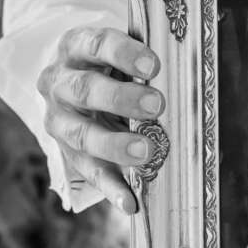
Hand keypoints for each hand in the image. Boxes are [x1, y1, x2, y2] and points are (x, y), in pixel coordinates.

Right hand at [36, 25, 162, 214]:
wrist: (72, 86)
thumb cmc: (110, 66)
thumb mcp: (120, 54)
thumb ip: (144, 63)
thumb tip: (189, 74)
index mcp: (74, 48)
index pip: (95, 44)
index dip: (122, 53)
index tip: (153, 65)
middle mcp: (58, 83)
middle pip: (85, 90)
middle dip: (121, 99)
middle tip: (157, 105)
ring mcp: (58, 120)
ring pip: (81, 134)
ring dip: (114, 145)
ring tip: (146, 151)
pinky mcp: (67, 153)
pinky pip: (88, 172)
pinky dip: (111, 188)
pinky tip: (130, 202)